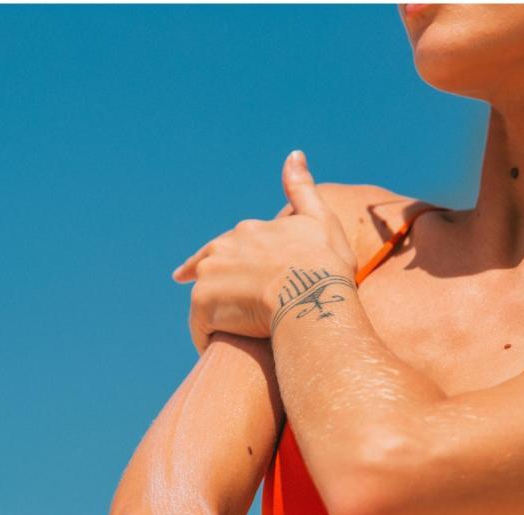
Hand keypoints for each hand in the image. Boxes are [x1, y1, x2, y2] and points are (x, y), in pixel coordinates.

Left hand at [172, 150, 357, 352]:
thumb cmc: (324, 263)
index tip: (199, 271)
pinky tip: (220, 350)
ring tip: (229, 338)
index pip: (226, 246)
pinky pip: (200, 327)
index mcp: (248, 231)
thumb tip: (293, 154)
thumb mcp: (319, 219)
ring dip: (214, 316)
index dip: (221, 260)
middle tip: (225, 311)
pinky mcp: (203, 304)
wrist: (311, 295)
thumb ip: (301, 188)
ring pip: (205, 299)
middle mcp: (223, 248)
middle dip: (215, 288)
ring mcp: (210, 275)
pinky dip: (207, 339)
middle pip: (211, 271)